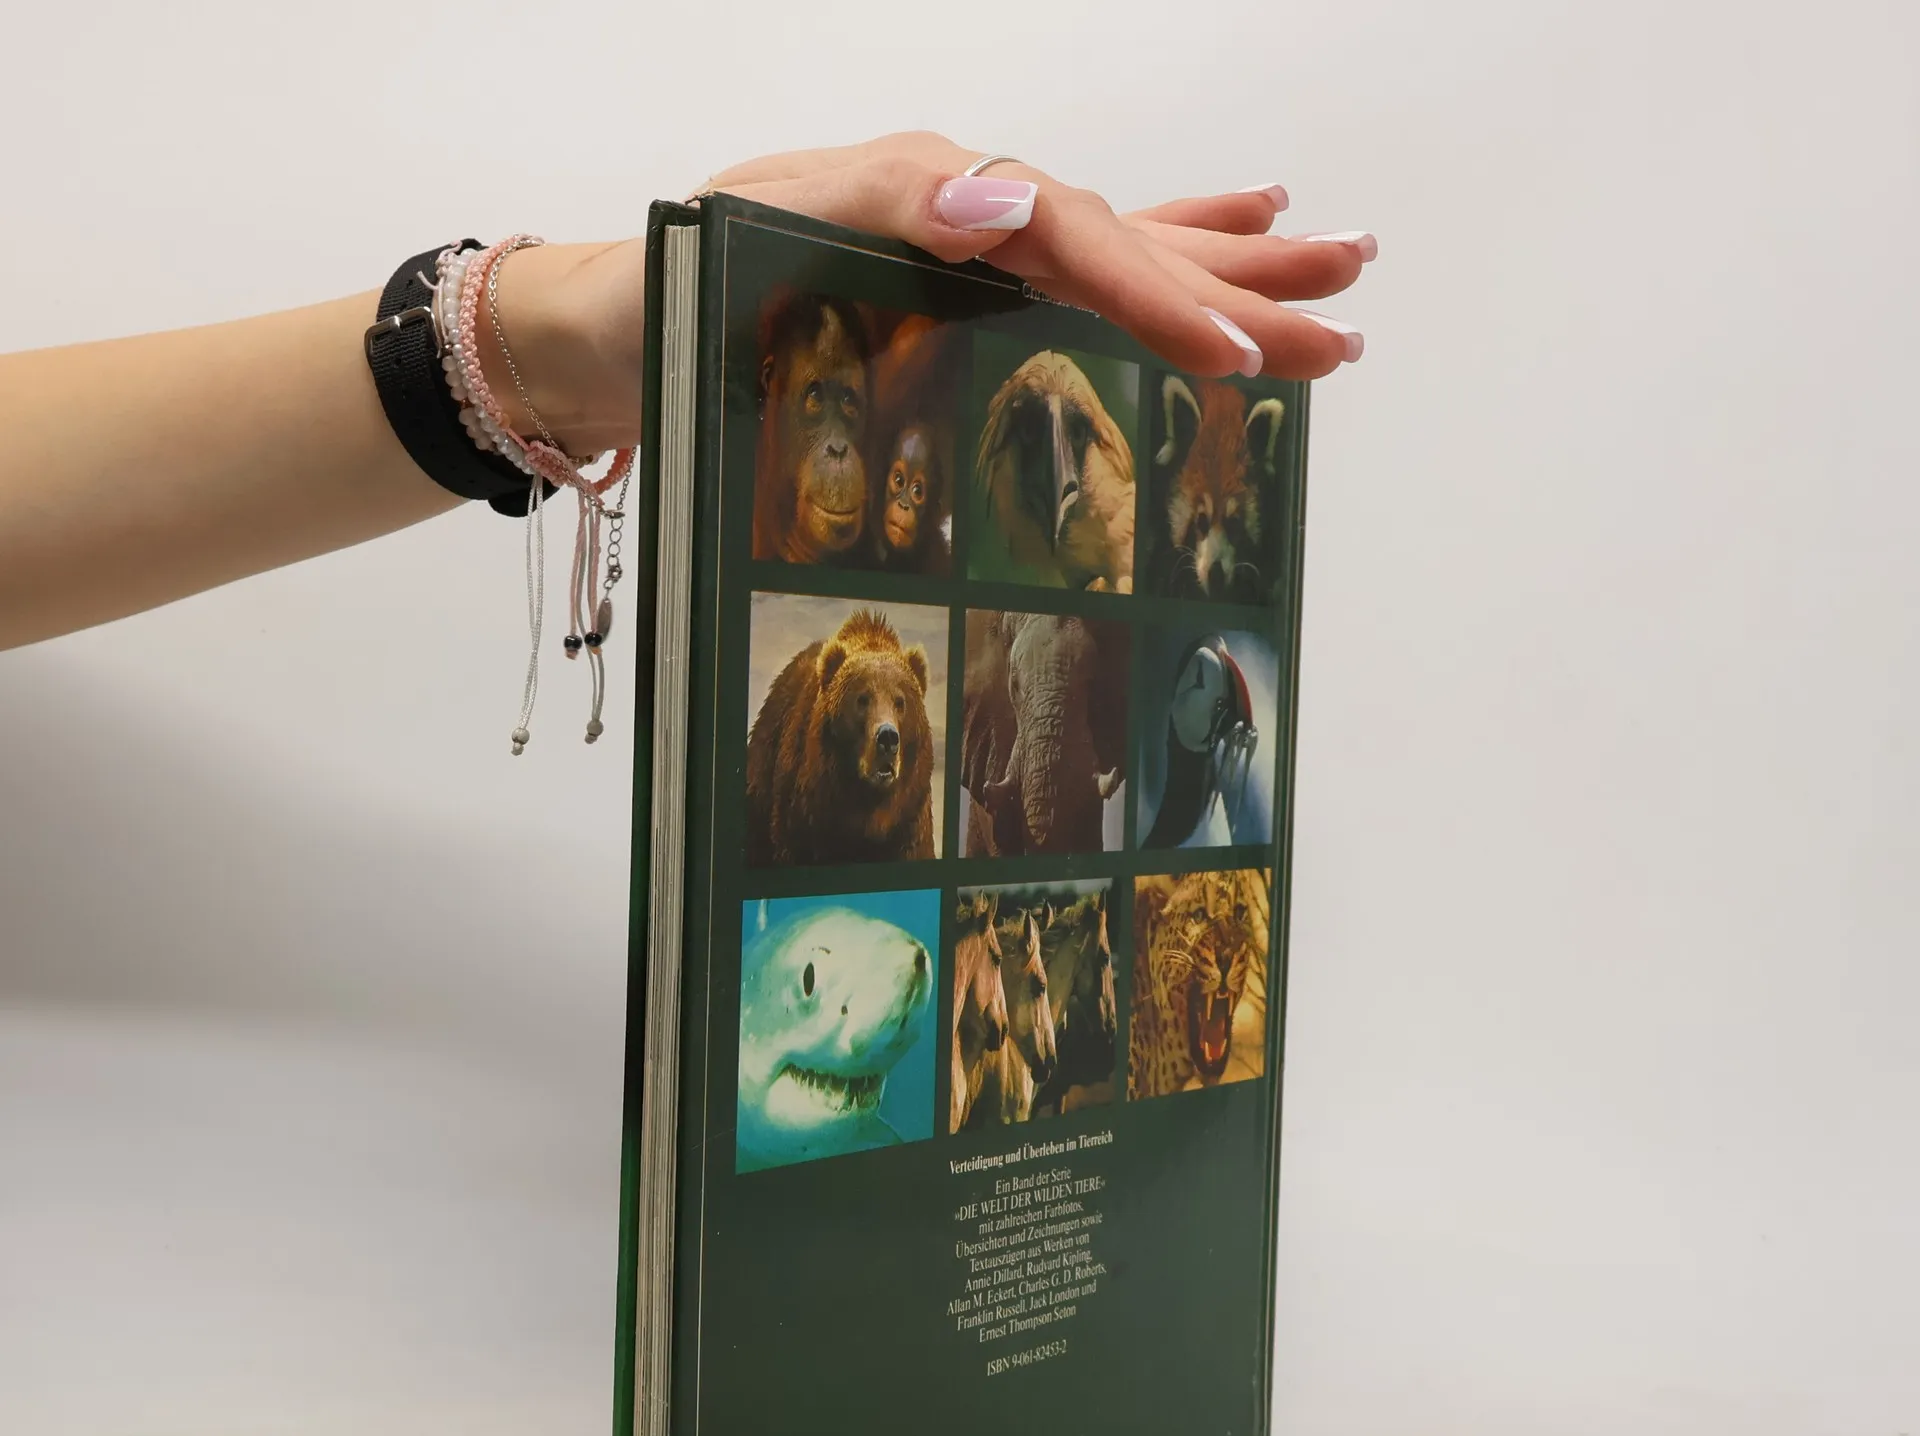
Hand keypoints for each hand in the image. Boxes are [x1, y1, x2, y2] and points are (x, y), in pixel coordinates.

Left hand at [703, 132, 1370, 379]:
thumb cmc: (669, 292)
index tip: (1237, 354)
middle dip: (1243, 278)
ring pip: (1124, 256)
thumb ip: (880, 199)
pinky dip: (1145, 271)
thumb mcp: (751, 233)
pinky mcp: (955, 297)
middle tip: (1346, 306)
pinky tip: (1207, 245)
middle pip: (1130, 241)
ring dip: (1228, 267)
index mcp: (933, 198)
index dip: (1162, 295)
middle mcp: (967, 218)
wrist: (607, 333)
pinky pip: (1072, 283)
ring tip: (1329, 272)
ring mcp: (968, 255)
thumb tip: (1003, 194)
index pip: (1077, 241)